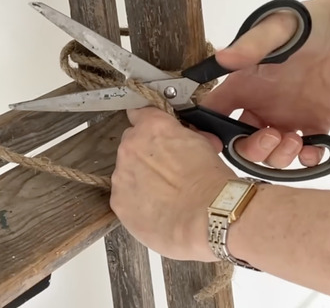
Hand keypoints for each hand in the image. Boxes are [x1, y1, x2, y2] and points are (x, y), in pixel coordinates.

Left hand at [110, 107, 236, 261]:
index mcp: (152, 127)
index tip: (153, 134)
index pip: (139, 114)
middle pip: (131, 146)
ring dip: (140, 180)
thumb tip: (183, 138)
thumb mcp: (203, 144)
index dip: (148, 126)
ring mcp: (121, 175)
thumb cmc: (210, 182)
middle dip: (146, 156)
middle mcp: (131, 146)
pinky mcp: (118, 202)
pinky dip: (137, 203)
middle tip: (167, 172)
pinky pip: (124, 198)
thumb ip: (183, 136)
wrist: (207, 216)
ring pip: (126, 173)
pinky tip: (156, 210)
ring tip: (164, 196)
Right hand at [200, 0, 329, 166]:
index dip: (207, 132)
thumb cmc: (309, 22)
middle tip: (271, 136)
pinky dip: (307, 160)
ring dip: (279, 156)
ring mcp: (287, 117)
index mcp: (244, 85)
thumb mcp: (278, 29)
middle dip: (251, 150)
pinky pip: (306, 153)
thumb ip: (252, 46)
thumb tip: (223, 58)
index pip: (213, 112)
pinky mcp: (316, 124)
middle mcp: (261, 105)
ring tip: (295, 141)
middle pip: (240, 142)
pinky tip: (312, 150)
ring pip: (271, 153)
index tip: (214, 143)